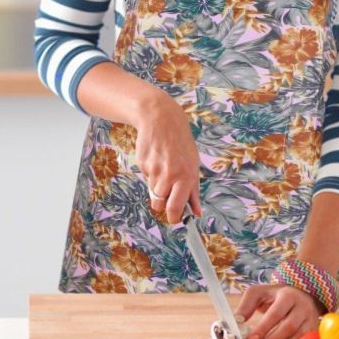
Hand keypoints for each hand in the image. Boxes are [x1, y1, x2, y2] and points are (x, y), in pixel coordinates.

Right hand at [133, 90, 201, 224]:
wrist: (161, 119)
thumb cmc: (181, 144)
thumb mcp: (193, 165)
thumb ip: (193, 191)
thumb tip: (195, 213)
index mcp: (186, 177)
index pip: (175, 208)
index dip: (173, 218)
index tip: (175, 218)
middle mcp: (170, 175)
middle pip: (159, 205)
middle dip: (162, 204)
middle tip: (167, 192)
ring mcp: (155, 170)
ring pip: (152, 192)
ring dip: (156, 187)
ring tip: (164, 169)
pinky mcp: (143, 165)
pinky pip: (146, 178)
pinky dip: (150, 173)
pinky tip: (156, 159)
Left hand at [235, 284, 323, 338]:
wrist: (301, 294)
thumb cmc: (277, 296)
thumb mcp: (261, 292)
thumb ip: (247, 304)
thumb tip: (237, 320)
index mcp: (288, 295)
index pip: (276, 313)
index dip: (263, 329)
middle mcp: (302, 306)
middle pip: (288, 328)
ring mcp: (310, 319)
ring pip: (296, 338)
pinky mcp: (313, 331)